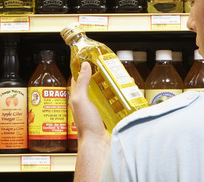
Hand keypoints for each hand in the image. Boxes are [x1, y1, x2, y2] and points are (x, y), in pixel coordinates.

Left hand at [71, 62, 110, 181]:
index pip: (79, 76)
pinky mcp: (108, 113)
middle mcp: (88, 101)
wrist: (98, 145)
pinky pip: (114, 101)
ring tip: (121, 78)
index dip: (84, 66)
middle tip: (111, 66)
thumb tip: (84, 65)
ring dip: (113, 84)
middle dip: (103, 74)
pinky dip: (120, 95)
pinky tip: (126, 93)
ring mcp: (98, 107)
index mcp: (78, 96)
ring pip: (106, 91)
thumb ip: (82, 83)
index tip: (93, 57)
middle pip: (95, 82)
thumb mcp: (81, 100)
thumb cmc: (86, 126)